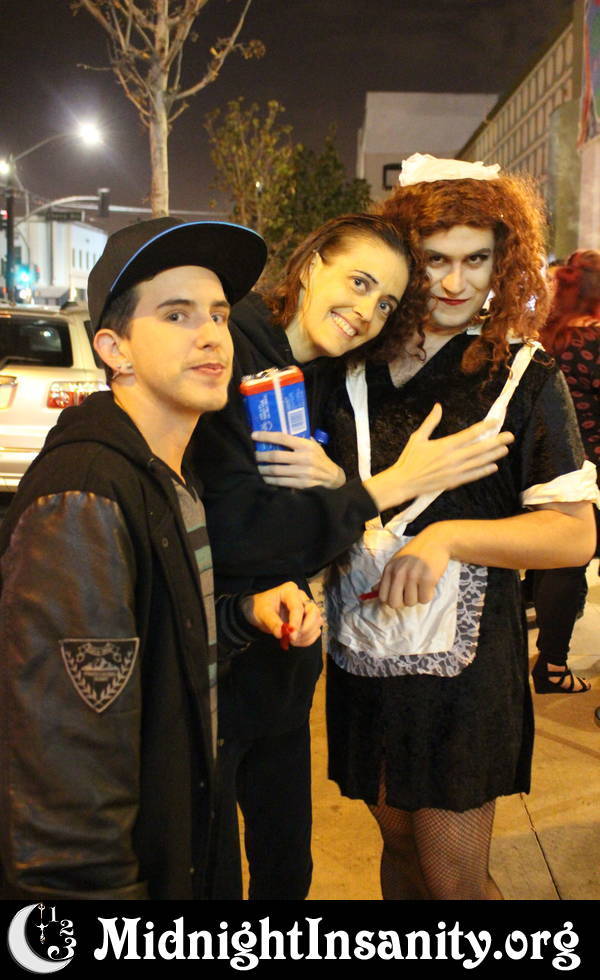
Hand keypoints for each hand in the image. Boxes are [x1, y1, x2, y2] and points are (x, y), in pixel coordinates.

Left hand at [240, 582, 322, 646]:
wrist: (258, 611)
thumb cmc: (260, 607)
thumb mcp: (262, 613)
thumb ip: (272, 623)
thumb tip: (281, 633)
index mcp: (290, 590)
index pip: (298, 607)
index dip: (296, 622)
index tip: (291, 636)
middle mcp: (301, 597)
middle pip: (314, 612)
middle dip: (306, 628)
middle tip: (293, 638)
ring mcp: (306, 608)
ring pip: (317, 621)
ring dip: (307, 634)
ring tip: (292, 641)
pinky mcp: (307, 619)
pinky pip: (314, 629)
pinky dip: (308, 638)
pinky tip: (296, 642)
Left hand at [252, 431, 345, 487]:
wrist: (332, 477)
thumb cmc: (319, 458)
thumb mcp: (313, 445)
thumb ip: (299, 440)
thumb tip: (278, 433)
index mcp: (306, 445)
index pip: (282, 438)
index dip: (266, 436)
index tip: (254, 435)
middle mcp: (304, 458)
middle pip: (276, 456)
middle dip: (261, 456)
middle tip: (254, 455)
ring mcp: (303, 472)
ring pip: (276, 471)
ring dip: (263, 469)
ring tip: (258, 467)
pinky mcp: (302, 484)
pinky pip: (281, 482)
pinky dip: (270, 480)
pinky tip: (265, 478)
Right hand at [366, 404, 513, 511]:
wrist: (404, 482)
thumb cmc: (409, 459)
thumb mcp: (417, 437)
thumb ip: (430, 422)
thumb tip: (438, 406)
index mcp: (444, 445)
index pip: (470, 434)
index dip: (484, 427)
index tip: (495, 422)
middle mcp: (453, 458)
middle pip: (479, 448)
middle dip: (496, 441)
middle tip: (510, 436)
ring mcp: (455, 471)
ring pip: (479, 462)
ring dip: (493, 455)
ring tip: (505, 449)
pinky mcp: (454, 481)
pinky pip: (473, 475)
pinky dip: (484, 471)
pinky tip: (493, 467)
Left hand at [377, 524, 452, 607]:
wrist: (435, 540)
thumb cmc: (415, 553)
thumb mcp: (396, 562)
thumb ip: (387, 577)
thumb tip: (373, 590)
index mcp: (389, 569)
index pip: (382, 596)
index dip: (391, 599)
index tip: (400, 595)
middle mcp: (399, 573)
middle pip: (394, 603)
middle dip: (403, 602)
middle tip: (411, 592)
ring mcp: (413, 576)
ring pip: (411, 602)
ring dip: (417, 597)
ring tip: (421, 584)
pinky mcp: (427, 578)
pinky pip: (425, 599)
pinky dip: (428, 594)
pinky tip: (429, 584)